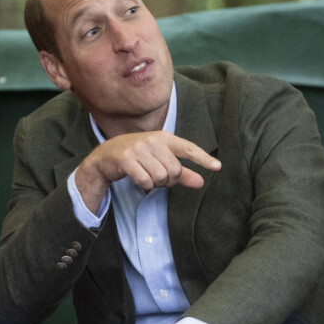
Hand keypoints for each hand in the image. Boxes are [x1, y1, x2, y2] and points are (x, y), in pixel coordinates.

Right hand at [75, 131, 220, 213]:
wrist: (106, 156)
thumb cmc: (137, 157)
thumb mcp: (159, 160)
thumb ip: (181, 172)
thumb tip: (201, 182)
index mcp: (164, 137)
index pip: (188, 148)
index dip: (203, 158)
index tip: (217, 167)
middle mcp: (152, 140)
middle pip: (174, 170)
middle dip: (168, 180)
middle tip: (158, 176)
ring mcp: (139, 149)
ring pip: (160, 177)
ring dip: (155, 184)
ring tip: (147, 176)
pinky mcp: (127, 159)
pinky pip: (146, 181)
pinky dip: (144, 186)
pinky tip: (138, 179)